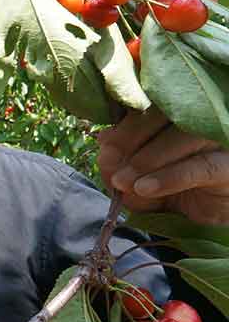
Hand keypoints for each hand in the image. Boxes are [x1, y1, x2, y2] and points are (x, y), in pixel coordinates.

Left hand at [97, 108, 228, 224]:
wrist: (206, 218)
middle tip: (110, 162)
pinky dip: (169, 177)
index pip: (148, 103)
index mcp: (175, 114)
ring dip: (147, 159)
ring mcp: (217, 140)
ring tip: (124, 182)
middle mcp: (199, 119)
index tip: (105, 148)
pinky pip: (201, 166)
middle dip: (130, 138)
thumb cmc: (168, 190)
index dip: (123, 124)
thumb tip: (104, 143)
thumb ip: (118, 162)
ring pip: (183, 136)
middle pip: (164, 113)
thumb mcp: (134, 179)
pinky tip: (145, 188)